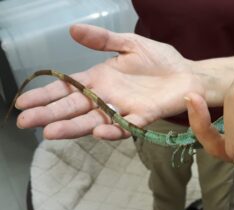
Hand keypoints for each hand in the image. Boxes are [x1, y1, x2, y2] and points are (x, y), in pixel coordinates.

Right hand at [15, 24, 202, 139]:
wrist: (187, 73)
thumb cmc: (160, 60)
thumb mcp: (129, 43)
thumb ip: (103, 40)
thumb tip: (73, 30)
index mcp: (101, 79)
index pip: (67, 88)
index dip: (46, 95)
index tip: (23, 103)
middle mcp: (108, 97)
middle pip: (74, 107)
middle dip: (50, 115)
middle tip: (26, 123)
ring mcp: (125, 108)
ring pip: (95, 119)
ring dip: (74, 127)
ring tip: (52, 133)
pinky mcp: (145, 115)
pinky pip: (127, 125)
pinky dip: (114, 129)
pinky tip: (99, 132)